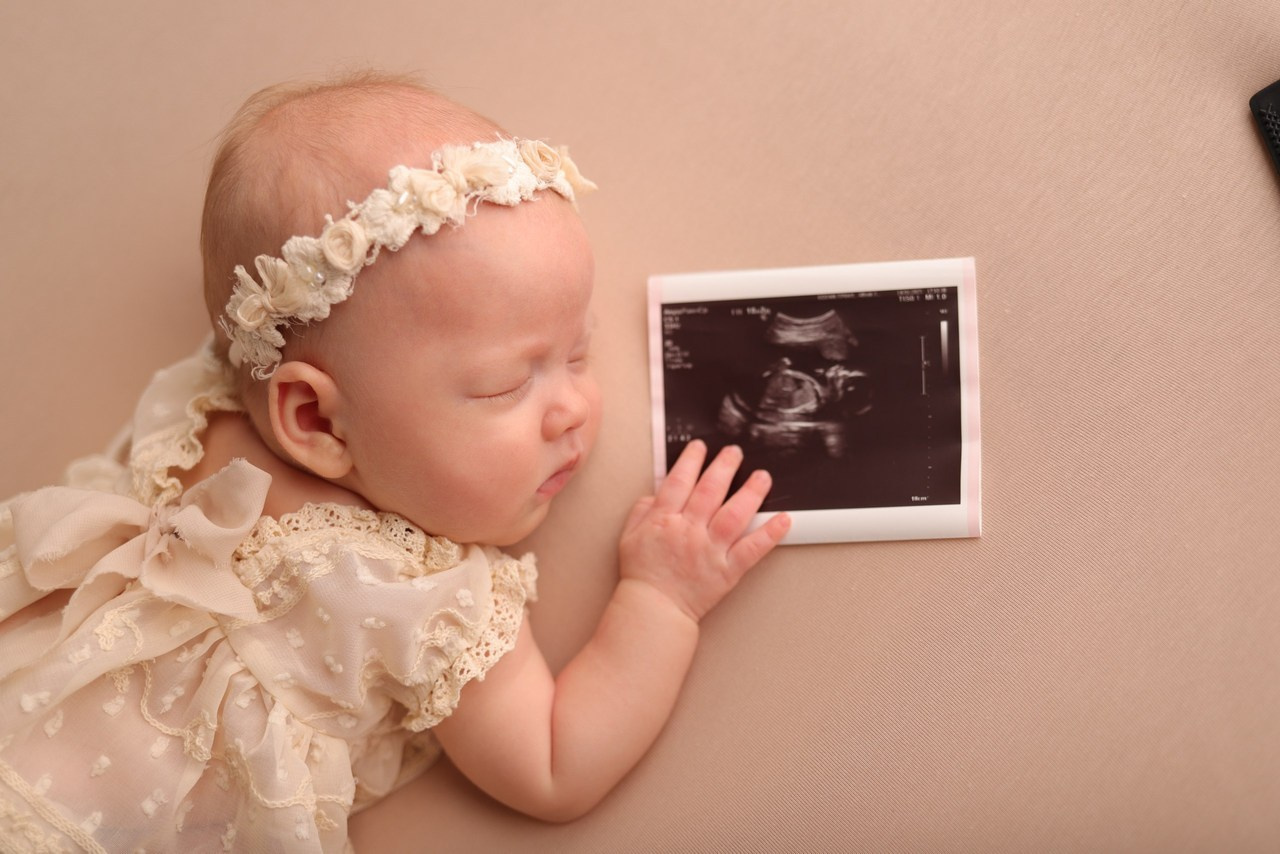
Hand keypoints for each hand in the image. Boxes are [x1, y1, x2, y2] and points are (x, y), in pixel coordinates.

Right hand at [618, 440, 790, 622]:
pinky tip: (784, 520)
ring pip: (735, 514)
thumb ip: (644, 509)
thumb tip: (658, 491)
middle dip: (724, 466)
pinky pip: (752, 550)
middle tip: (735, 451)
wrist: (654, 610)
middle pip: (710, 491)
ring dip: (751, 492)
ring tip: (762, 476)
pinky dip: (770, 534)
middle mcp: (689, 531)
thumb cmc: (643, 574)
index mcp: (664, 520)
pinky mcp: (727, 570)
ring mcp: (710, 550)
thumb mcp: (629, 535)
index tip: (700, 447)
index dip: (690, 461)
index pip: (679, 481)